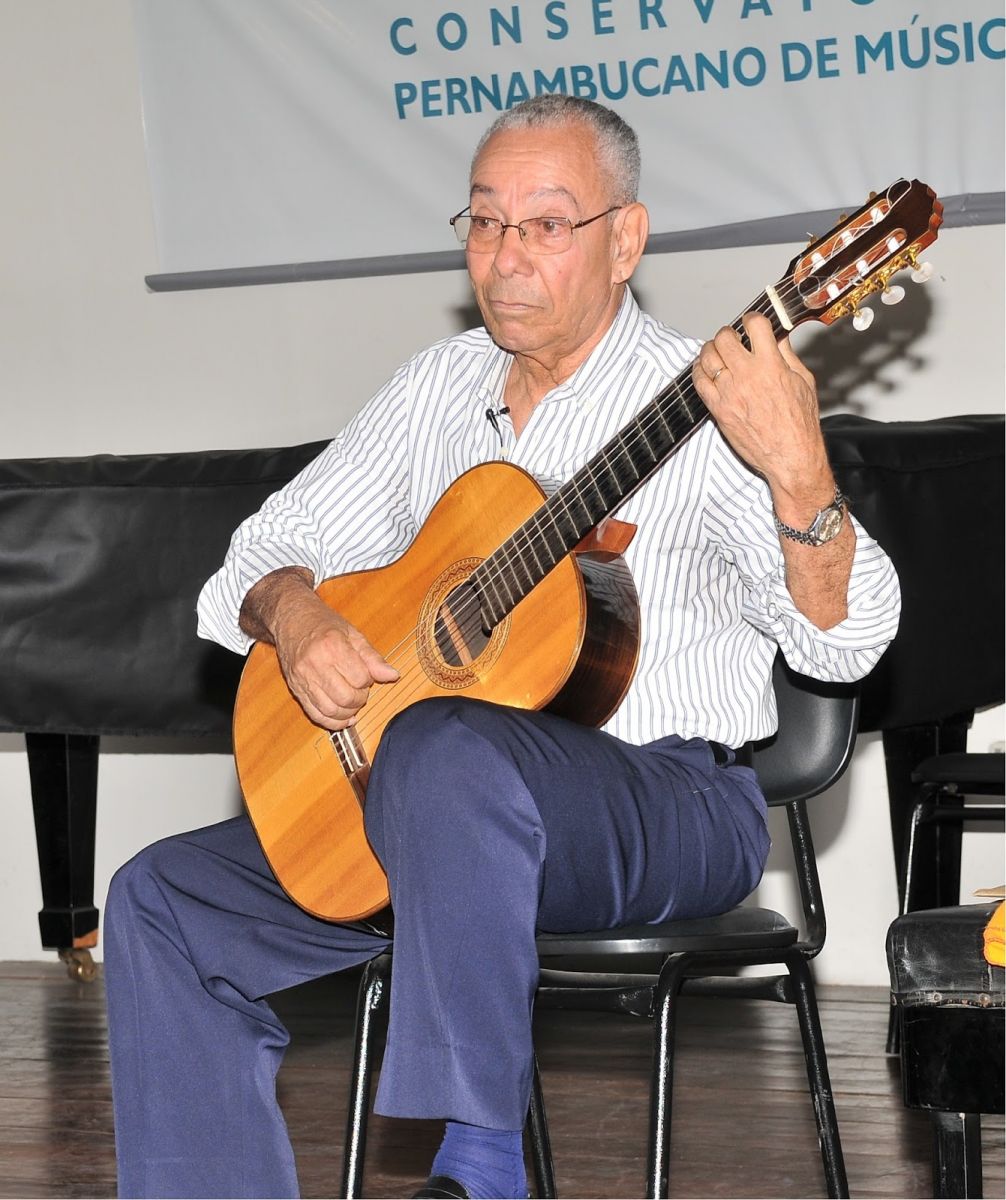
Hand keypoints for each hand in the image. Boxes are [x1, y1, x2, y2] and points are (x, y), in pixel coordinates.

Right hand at [272, 597, 398, 730]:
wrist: (291, 619)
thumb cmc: (323, 624)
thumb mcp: (353, 634)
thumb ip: (372, 658)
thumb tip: (393, 675)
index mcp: (332, 646)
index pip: (360, 678)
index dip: (368, 680)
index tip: (365, 674)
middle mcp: (315, 664)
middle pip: (346, 698)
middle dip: (360, 699)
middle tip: (361, 689)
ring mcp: (303, 679)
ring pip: (331, 711)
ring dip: (348, 713)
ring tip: (353, 702)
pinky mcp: (295, 689)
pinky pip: (315, 715)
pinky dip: (332, 721)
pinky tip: (343, 717)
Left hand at [691, 312, 831, 510]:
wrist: (790, 457)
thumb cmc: (801, 424)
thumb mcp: (803, 381)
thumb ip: (787, 355)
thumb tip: (778, 335)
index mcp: (771, 365)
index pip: (755, 325)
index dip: (753, 319)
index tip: (753, 323)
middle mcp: (747, 376)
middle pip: (725, 338)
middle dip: (729, 333)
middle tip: (733, 338)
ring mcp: (729, 393)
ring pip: (707, 357)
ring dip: (711, 349)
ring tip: (718, 352)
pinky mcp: (718, 409)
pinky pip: (698, 382)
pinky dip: (699, 370)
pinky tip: (706, 370)